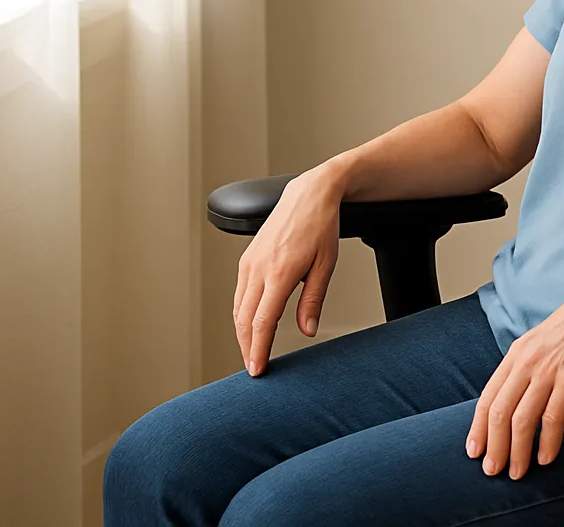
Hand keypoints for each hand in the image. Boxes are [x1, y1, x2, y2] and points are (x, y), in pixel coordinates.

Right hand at [232, 162, 345, 375]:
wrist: (309, 194)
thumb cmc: (321, 227)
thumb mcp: (326, 265)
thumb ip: (313, 300)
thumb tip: (307, 331)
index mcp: (280, 272)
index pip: (262, 322)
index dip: (258, 349)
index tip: (258, 369)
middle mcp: (259, 268)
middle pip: (244, 320)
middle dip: (247, 347)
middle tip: (254, 368)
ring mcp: (249, 263)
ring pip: (238, 308)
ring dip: (242, 333)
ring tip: (252, 352)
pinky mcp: (247, 259)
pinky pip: (240, 293)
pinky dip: (242, 314)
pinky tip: (250, 324)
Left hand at [466, 260, 563, 479]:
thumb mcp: (548, 340)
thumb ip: (533, 364)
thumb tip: (523, 394)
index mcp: (518, 351)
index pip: (488, 396)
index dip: (478, 428)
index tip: (475, 451)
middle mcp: (528, 360)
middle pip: (499, 412)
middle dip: (493, 446)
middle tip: (492, 471)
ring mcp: (550, 369)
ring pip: (521, 419)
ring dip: (517, 451)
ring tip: (517, 472)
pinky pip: (553, 417)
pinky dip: (548, 442)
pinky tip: (546, 458)